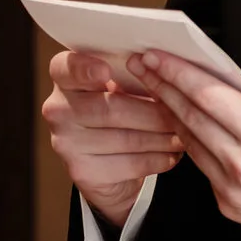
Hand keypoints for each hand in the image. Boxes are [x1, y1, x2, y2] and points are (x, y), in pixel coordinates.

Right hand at [44, 50, 184, 224]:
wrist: (107, 163)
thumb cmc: (120, 111)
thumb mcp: (124, 87)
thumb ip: (135, 75)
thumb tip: (165, 71)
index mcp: (66, 79)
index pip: (67, 68)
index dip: (85, 69)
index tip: (105, 71)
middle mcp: (58, 109)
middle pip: (111, 108)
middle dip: (154, 112)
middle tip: (182, 112)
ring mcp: (65, 143)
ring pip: (126, 139)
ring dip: (162, 137)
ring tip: (183, 133)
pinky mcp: (83, 172)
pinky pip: (130, 164)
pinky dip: (158, 158)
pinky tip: (172, 153)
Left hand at [133, 50, 240, 240]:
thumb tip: (234, 89)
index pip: (209, 96)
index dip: (178, 72)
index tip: (156, 56)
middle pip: (190, 118)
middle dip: (163, 88)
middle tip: (142, 67)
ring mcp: (233, 191)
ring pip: (191, 144)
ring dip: (172, 116)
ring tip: (159, 93)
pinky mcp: (230, 208)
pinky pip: (205, 169)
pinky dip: (196, 145)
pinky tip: (191, 129)